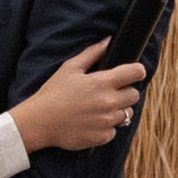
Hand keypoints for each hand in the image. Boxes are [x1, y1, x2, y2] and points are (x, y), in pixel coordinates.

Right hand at [12, 42, 145, 154]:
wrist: (40, 122)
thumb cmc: (53, 93)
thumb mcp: (70, 68)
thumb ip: (92, 53)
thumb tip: (109, 41)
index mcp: (102, 82)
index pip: (135, 73)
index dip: (137, 71)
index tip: (133, 73)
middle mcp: (108, 102)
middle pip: (135, 95)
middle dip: (126, 92)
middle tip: (110, 93)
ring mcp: (106, 121)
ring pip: (127, 114)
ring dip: (117, 110)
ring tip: (99, 109)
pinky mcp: (102, 137)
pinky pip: (114, 130)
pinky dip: (106, 127)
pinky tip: (92, 122)